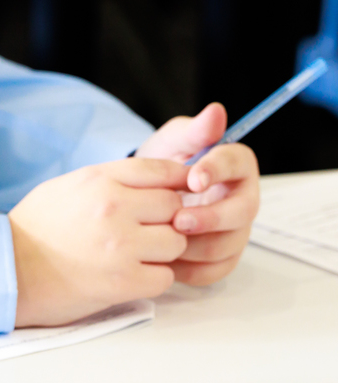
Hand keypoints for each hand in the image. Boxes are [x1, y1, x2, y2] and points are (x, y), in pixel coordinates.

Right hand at [9, 159, 188, 326]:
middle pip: (176, 208)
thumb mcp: (66, 187)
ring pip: (176, 243)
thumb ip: (110, 180)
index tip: (181, 193)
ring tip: (137, 256)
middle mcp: (113, 208)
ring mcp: (120, 246)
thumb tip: (153, 180)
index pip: (162, 170)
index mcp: (99, 180)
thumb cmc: (34, 229)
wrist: (7, 271)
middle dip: (168, 221)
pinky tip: (131, 276)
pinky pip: (165, 277)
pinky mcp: (122, 282)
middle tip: (148, 232)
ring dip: (163, 253)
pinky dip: (153, 278)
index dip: (179, 182)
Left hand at [135, 103, 259, 285]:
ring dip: (196, 246)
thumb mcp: (171, 143)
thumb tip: (215, 112)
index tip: (193, 178)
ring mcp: (234, 231)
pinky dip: (190, 269)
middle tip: (178, 219)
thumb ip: (192, 131)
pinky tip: (164, 262)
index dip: (218, 170)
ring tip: (164, 241)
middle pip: (241, 212)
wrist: (141, 198)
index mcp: (234, 165)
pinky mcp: (221, 257)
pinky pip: (214, 270)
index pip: (237, 164)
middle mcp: (241, 199)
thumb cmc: (161, 166)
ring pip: (228, 245)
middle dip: (210, 217)